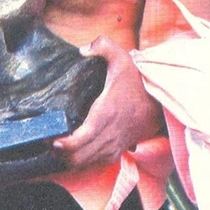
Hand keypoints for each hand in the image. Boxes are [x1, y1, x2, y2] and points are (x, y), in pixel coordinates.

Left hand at [51, 36, 162, 169]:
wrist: (162, 101)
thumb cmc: (138, 81)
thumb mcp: (122, 57)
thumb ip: (103, 46)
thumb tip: (83, 49)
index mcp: (106, 113)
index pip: (82, 139)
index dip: (64, 144)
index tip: (51, 137)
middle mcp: (109, 134)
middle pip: (79, 157)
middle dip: (61, 153)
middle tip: (48, 140)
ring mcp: (115, 145)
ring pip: (87, 163)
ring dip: (70, 159)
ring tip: (57, 146)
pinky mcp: (119, 149)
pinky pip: (97, 163)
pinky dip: (83, 161)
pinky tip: (74, 151)